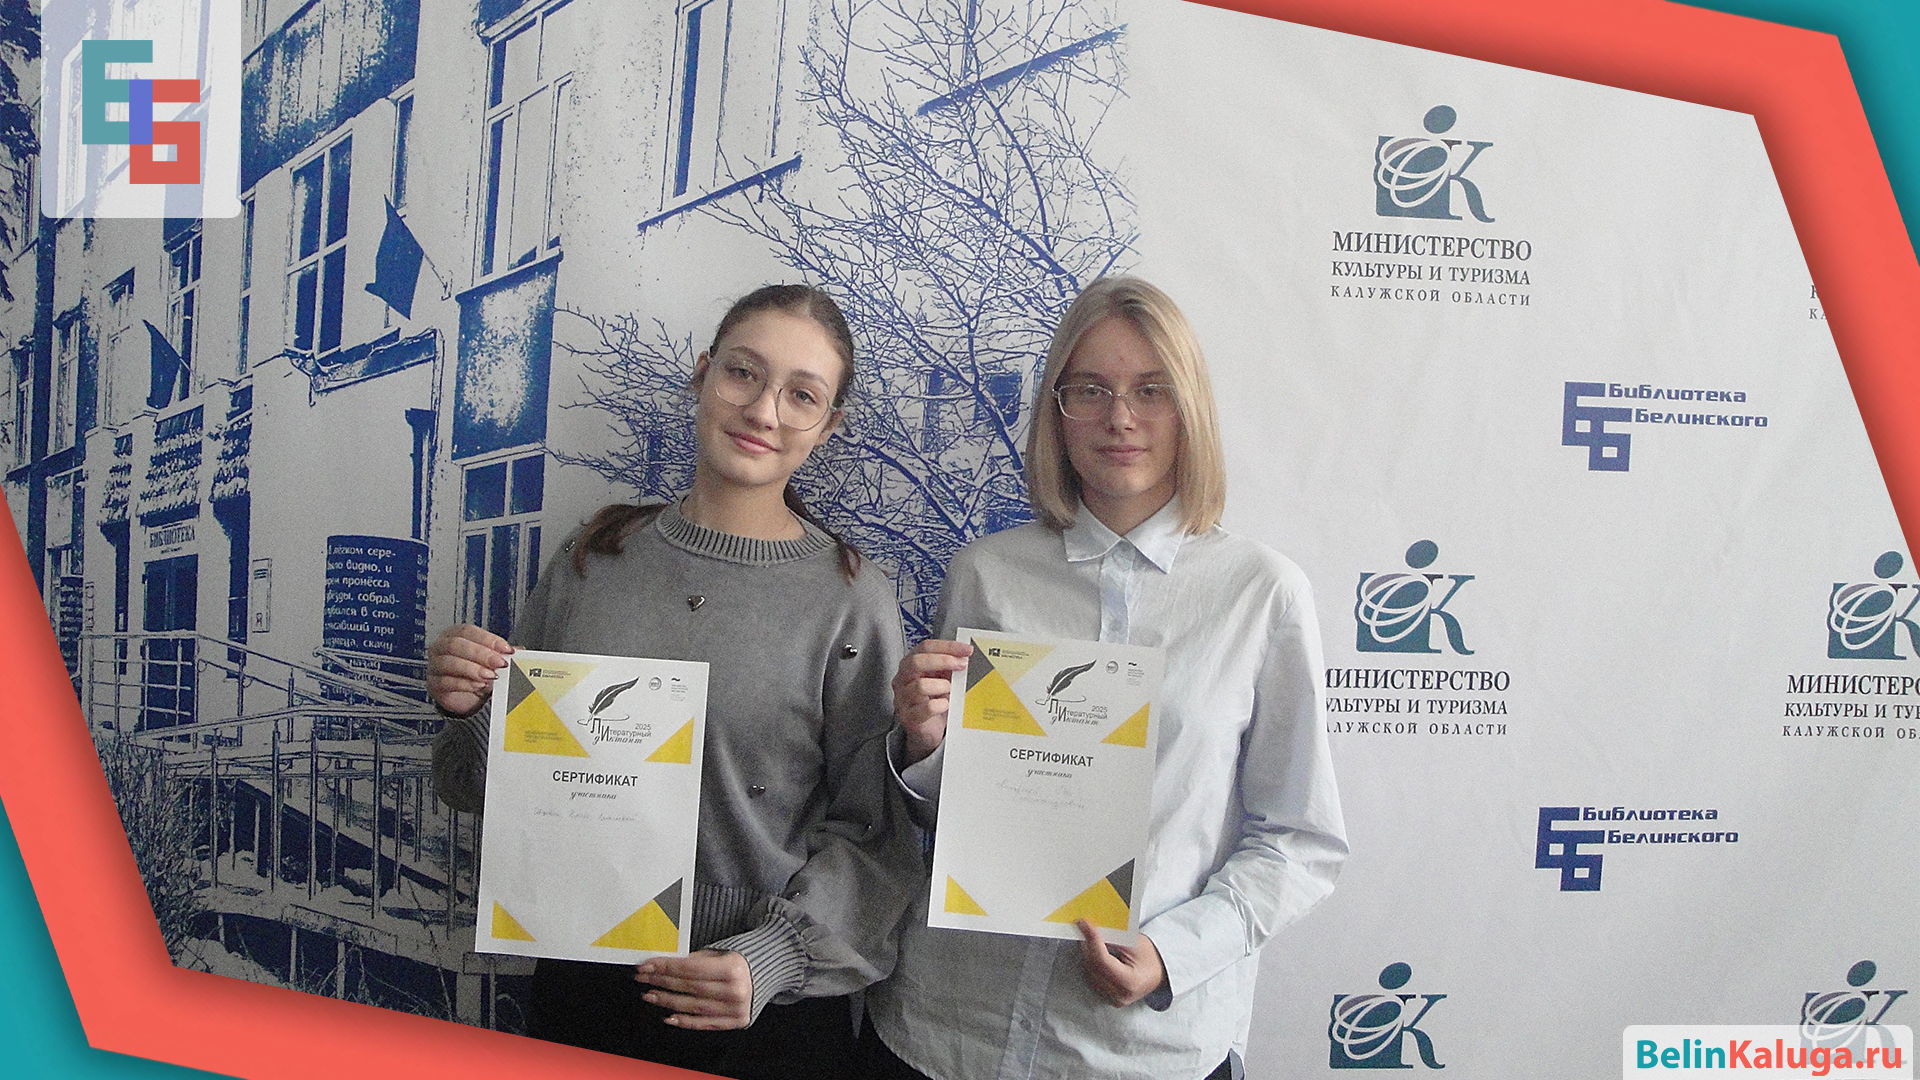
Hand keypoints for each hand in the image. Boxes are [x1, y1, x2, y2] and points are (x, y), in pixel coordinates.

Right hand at [427, 624, 511, 716]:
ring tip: (490, 676)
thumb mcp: (490, 661)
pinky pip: (446, 682)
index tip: (506, 649)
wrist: (465, 697)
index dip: (488, 639)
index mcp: (454, 635)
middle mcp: (441, 647)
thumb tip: (518, 651)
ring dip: (472, 669)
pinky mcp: (434, 685)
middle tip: (499, 663)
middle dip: (481, 654)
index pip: (468, 631)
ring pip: (449, 663)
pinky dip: (464, 684)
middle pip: (456, 645)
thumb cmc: (476, 673)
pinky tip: (478, 686)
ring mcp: (434, 666)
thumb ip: (501, 654)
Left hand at [635, 950, 753, 1029]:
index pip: (690, 969)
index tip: (646, 966)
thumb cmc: (740, 961)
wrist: (768, 972)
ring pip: (692, 1006)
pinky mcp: (735, 1021)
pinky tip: (668, 1016)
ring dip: (667, 1001)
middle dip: (661, 982)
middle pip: (689, 987)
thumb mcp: (720, 952)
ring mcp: (735, 1008)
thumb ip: (695, 960)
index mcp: (732, 968)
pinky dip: (684, 1021)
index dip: (665, 967)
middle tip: (643, 979)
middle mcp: (734, 990)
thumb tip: (664, 966)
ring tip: (650, 995)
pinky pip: (704, 1023)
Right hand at [892, 639, 972, 763]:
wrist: (927, 729)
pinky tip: (946, 705)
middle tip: (962, 665)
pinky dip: (940, 705)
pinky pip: (925, 708)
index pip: (925, 647)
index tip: (967, 650)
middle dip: (943, 661)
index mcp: (911, 664)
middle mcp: (903, 679)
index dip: (947, 646)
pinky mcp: (908, 717)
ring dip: (942, 686)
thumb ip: (951, 667)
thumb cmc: (934, 699)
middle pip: (917, 662)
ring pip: (920, 686)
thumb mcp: (943, 679)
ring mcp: (903, 698)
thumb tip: (967, 657)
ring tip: (951, 690)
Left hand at [1076, 919, 1165, 1007]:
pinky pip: (1091, 978)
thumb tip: (1091, 929)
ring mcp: (1112, 999)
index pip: (1102, 960)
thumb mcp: (1135, 943)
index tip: (1084, 924)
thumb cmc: (1150, 957)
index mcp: (1130, 982)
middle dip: (1087, 944)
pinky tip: (1092, 951)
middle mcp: (1120, 995)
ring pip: (1089, 972)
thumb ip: (1112, 939)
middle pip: (1093, 967)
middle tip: (1084, 926)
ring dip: (1087, 953)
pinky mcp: (1107, 998)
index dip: (1092, 940)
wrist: (1158, 972)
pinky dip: (1090, 963)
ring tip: (1090, 937)